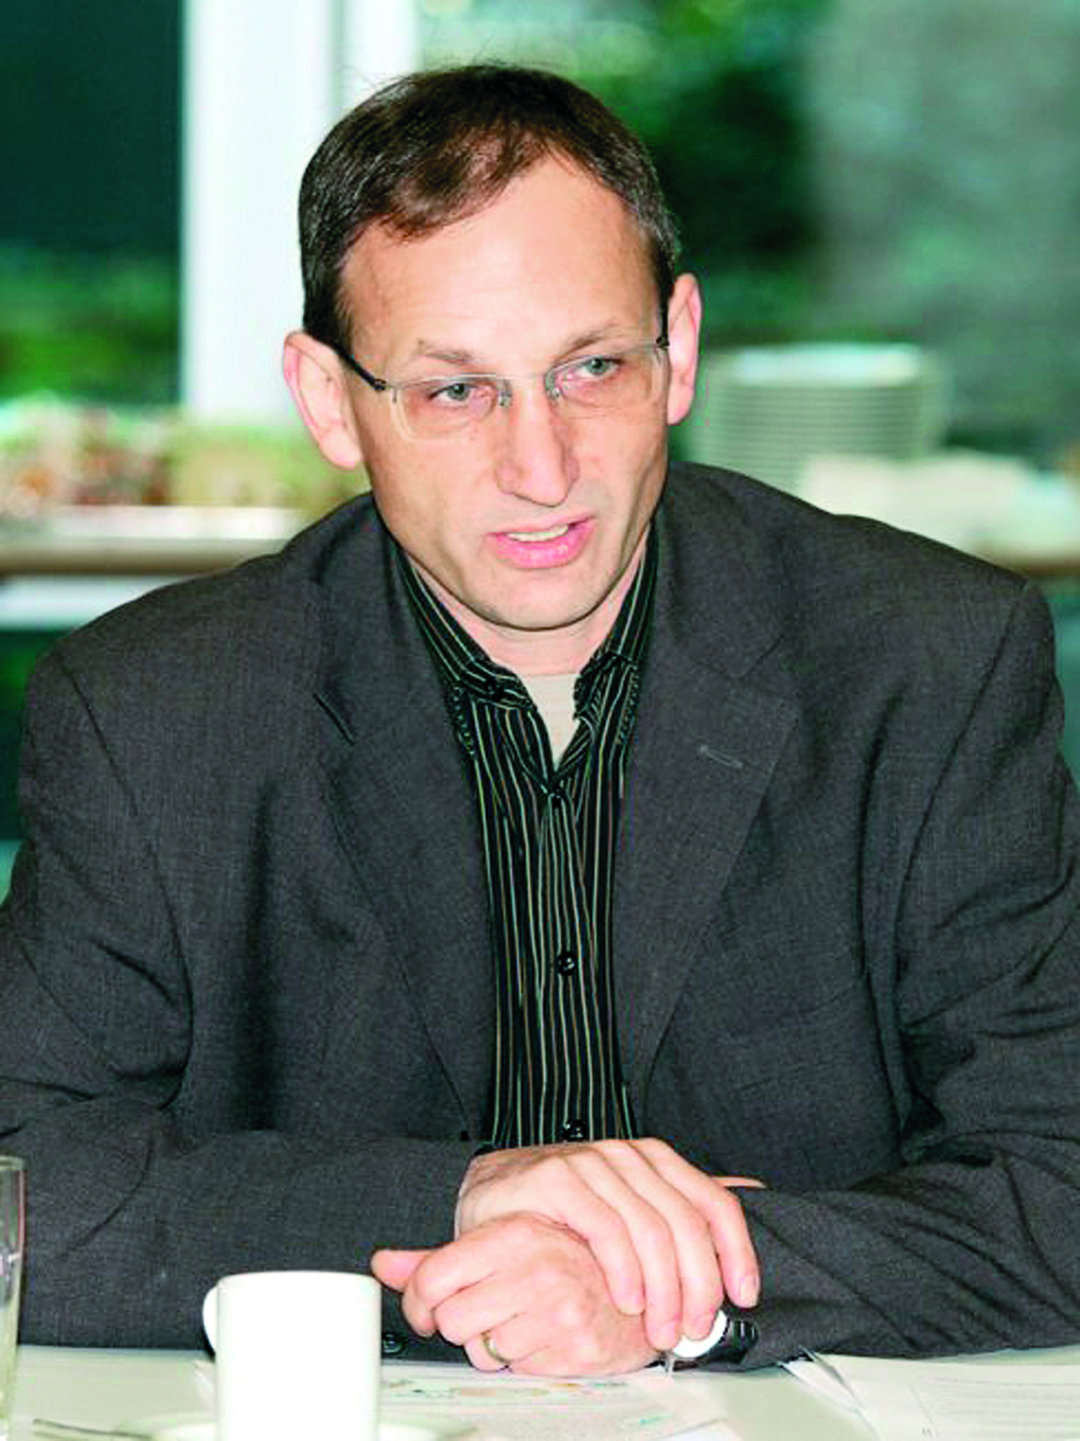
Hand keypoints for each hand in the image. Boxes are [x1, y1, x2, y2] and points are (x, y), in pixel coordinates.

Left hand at [373, 1214, 658, 1375]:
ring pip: (482, 1350)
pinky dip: (526, 1360)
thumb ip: (438, 1258)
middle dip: (463, 1324)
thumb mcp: (502, 1244)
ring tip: (525, 1320)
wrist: (641, 1283)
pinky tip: (547, 1337)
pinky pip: (518, 1370)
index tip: (431, 1306)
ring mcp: (561, 1306)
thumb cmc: (567, 1260)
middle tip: (489, 1310)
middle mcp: (538, 1264)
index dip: (421, 1302)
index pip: (432, 1278)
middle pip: (451, 1320)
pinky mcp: (579, 1345)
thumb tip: (382, 1262)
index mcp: (516, 1231)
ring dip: (496, 1344)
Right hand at [454, 1138, 761, 1353]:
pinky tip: (627, 1299)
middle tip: (694, 1330)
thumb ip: (681, 1203)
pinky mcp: (557, 1178)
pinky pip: (605, 1227)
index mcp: (654, 1160)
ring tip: (661, 1330)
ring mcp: (592, 1162)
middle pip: (686, 1222)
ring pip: (650, 1228)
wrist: (490, 1195)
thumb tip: (752, 1191)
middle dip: (699, 1285)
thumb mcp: (628, 1206)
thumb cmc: (563, 1211)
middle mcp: (628, 1155)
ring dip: (663, 1290)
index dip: (736, 1251)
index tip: (744, 1296)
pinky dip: (624, 1270)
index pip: (713, 1202)